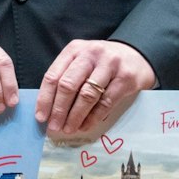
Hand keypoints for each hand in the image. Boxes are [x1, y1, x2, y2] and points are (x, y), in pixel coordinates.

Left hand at [36, 40, 156, 136]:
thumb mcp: (82, 60)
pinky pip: (106, 102)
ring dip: (75, 116)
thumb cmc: (102, 62)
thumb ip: (66, 77)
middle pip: (68, 85)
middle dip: (58, 110)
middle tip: (54, 126)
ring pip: (87, 95)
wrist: (137, 55)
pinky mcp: (126, 78)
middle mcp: (90, 54)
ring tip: (68, 129)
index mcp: (74, 50)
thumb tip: (49, 108)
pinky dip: (93, 117)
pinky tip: (86, 125)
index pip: (53, 76)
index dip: (45, 99)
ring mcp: (110, 65)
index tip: (40, 117)